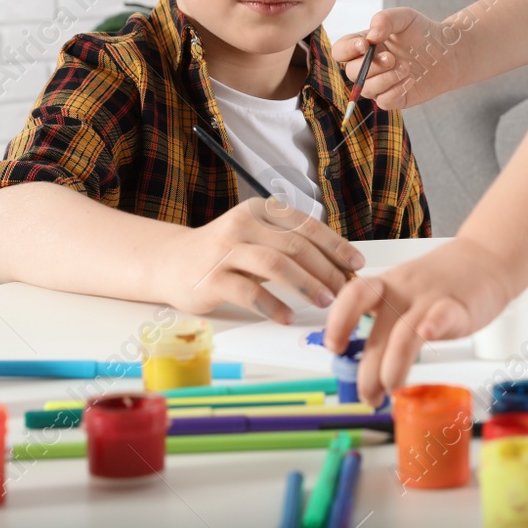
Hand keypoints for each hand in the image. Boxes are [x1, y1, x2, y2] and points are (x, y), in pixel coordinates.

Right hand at [156, 198, 366, 322]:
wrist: (171, 262)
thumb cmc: (225, 253)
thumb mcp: (258, 238)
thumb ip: (290, 246)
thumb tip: (338, 266)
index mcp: (260, 211)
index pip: (306, 226)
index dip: (335, 246)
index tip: (356, 265)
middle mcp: (243, 225)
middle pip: (295, 245)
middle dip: (325, 269)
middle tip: (343, 289)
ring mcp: (225, 251)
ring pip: (275, 265)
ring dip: (306, 284)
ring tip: (325, 302)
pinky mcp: (212, 279)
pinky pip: (249, 292)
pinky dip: (273, 306)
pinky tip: (288, 317)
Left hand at [323, 237, 514, 406]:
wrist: (486, 258)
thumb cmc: (442, 284)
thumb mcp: (405, 295)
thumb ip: (387, 326)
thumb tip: (368, 373)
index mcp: (387, 287)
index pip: (353, 295)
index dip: (338, 321)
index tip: (335, 348)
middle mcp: (404, 290)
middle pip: (378, 331)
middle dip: (368, 371)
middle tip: (369, 397)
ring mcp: (432, 298)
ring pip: (404, 333)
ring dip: (392, 367)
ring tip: (391, 388)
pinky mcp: (460, 306)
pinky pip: (444, 315)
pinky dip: (434, 326)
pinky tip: (427, 337)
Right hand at [333, 7, 465, 110]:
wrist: (448, 50)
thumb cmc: (422, 32)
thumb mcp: (404, 17)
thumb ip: (384, 19)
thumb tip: (370, 37)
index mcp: (364, 45)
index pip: (340, 51)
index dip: (347, 50)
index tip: (365, 44)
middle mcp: (368, 66)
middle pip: (351, 72)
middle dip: (371, 66)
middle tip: (392, 58)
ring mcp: (380, 84)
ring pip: (366, 89)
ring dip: (385, 79)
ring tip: (406, 68)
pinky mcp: (395, 98)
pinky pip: (383, 102)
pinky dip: (395, 92)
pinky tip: (410, 80)